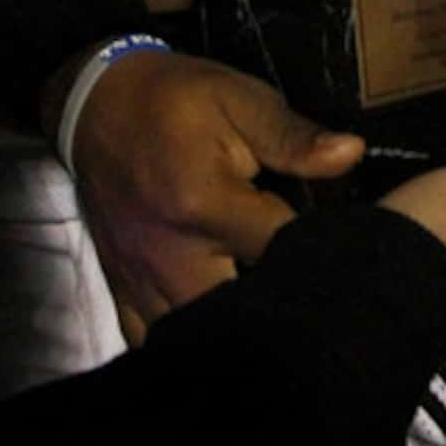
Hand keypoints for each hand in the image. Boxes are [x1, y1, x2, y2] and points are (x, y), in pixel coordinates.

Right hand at [67, 51, 365, 340]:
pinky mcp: (122, 289)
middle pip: (240, 315)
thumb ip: (292, 135)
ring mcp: (141, 279)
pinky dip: (183, 345)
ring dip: (236, 333)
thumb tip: (351, 154)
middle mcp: (170, 253)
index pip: (282, 250)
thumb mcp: (238, 99)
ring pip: (195, 338)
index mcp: (204, 203)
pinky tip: (217, 331)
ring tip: (270, 317)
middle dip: (280, 311)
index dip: (322, 254)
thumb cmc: (176, 100)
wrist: (94, 104)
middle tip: (310, 294)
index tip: (348, 250)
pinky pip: (149, 342)